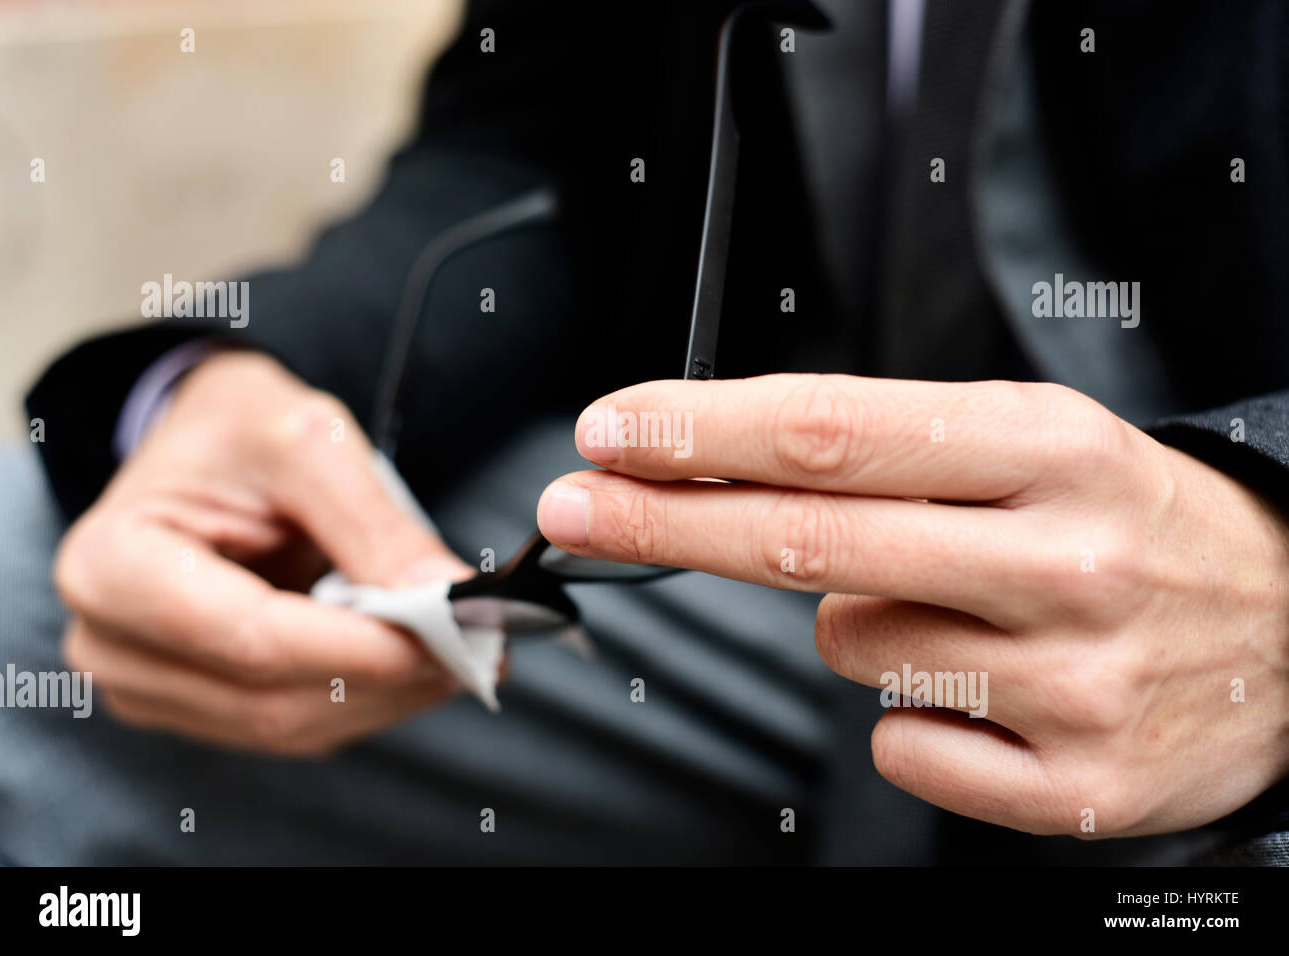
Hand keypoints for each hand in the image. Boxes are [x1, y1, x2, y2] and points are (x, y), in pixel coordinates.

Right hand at [55, 351, 470, 755]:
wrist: (206, 446)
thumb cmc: (239, 430)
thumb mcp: (307, 441)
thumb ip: (373, 524)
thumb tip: (447, 597)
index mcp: (113, 565)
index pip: (249, 636)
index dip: (355, 647)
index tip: (447, 635)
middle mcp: (113, 643)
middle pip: (269, 698)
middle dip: (386, 677)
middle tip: (482, 644)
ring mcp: (149, 686)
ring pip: (289, 727)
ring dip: (387, 698)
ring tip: (465, 651)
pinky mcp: (196, 705)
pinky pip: (292, 726)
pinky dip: (366, 699)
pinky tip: (420, 664)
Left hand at [538, 374, 1288, 835]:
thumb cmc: (1134, 525)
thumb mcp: (1039, 445)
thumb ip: (893, 456)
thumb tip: (725, 478)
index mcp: (1049, 451)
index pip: (834, 431)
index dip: (702, 431)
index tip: (613, 429)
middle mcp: (1061, 563)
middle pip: (807, 541)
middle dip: (664, 521)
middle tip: (577, 507)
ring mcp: (1070, 686)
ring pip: (850, 649)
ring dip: (862, 624)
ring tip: (966, 611)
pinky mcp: (1075, 790)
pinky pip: (902, 747)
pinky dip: (911, 716)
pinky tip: (991, 693)